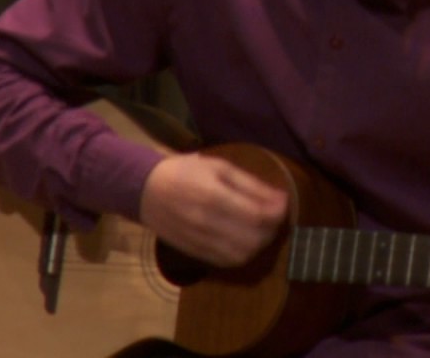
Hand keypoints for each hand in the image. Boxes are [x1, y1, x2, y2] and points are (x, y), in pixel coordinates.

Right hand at [139, 152, 287, 267]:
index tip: (283, 202)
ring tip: (261, 229)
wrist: (146, 190)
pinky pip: (227, 262)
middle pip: (253, 238)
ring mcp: (199, 241)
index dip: (278, 212)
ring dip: (259, 245)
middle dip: (272, 229)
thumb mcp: (219, 167)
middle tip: (273, 216)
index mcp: (213, 195)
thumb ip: (250, 184)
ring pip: (242, 255)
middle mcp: (206, 222)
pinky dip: (243, 255)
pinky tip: (245, 241)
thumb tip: (280, 199)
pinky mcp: (195, 253)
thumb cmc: (185, 171)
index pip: (258, 214)